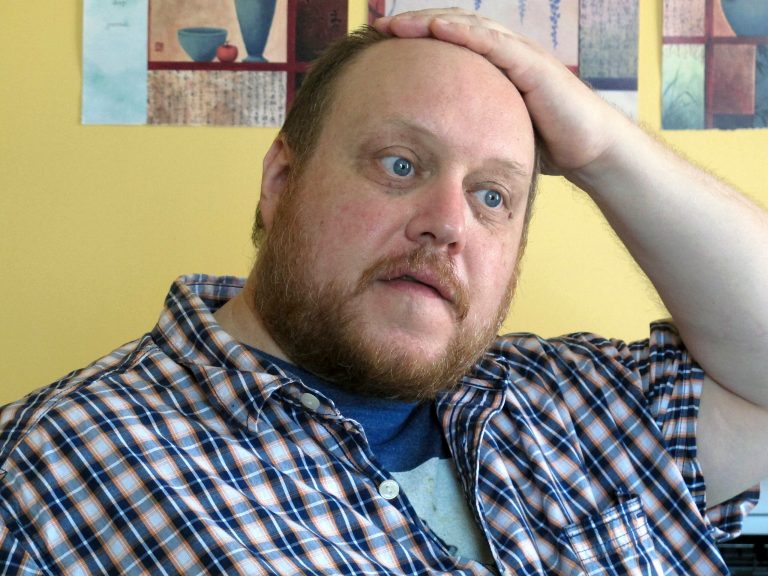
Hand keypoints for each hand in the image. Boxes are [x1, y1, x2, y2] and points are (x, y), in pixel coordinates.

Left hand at [373, 8, 633, 178]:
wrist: (588, 150)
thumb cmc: (544, 142)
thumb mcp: (495, 131)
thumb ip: (469, 128)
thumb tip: (433, 149)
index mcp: (493, 68)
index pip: (449, 42)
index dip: (417, 38)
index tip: (382, 43)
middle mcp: (505, 54)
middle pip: (453, 27)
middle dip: (416, 23)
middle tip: (380, 26)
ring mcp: (521, 56)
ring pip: (470, 27)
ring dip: (432, 22)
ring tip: (400, 24)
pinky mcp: (534, 66)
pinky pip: (495, 45)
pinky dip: (466, 34)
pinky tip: (440, 29)